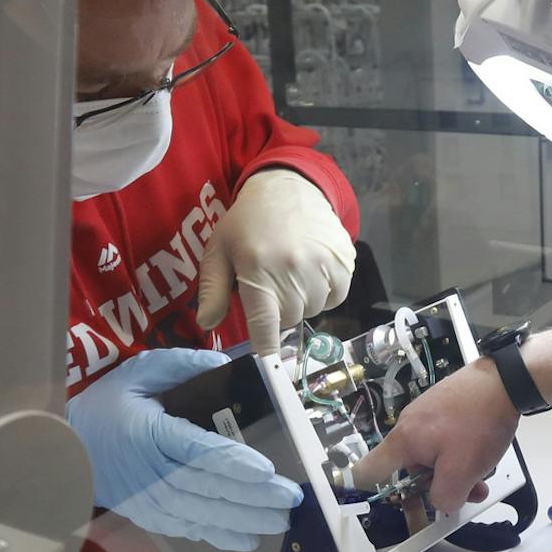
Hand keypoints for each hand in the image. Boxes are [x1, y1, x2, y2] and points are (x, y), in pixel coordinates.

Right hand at [66, 348, 303, 551]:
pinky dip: (218, 536)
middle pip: (208, 488)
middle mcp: (152, 471)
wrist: (64, 449)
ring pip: (202, 514)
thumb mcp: (138, 373)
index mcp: (150, 433)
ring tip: (279, 521)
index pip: (198, 451)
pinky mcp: (149, 515)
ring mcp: (150, 499)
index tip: (267, 470)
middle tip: (290, 499)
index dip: (234, 463)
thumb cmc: (107, 406)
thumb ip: (180, 366)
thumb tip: (222, 363)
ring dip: (243, 521)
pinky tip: (248, 539)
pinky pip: (188, 529)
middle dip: (253, 497)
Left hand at [196, 170, 356, 351]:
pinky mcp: (344, 260)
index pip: (265, 323)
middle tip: (271, 285)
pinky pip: (336, 297)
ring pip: (313, 310)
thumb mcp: (219, 250)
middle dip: (279, 310)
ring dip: (303, 301)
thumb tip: (206, 323)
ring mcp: (322, 264)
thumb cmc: (248, 222)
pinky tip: (312, 272)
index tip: (268, 365)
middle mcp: (293, 268)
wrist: (288, 186)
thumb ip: (212, 289)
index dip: (266, 347)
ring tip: (292, 274)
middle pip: (289, 319)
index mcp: (258, 268)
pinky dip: (325, 292)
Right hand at [352, 361, 519, 513]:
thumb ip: (444, 497)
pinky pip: (447, 441)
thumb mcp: (461, 471)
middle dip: (439, 484)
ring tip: (484, 469)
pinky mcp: (445, 409)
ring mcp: (427, 415)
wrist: (506, 381)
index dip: (374, 492)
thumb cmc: (480, 422)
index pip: (367, 471)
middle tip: (469, 489)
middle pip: (411, 470)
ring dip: (458, 470)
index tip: (396, 502)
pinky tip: (485, 450)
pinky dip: (464, 452)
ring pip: (435, 457)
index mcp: (403, 440)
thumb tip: (442, 503)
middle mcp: (409, 425)